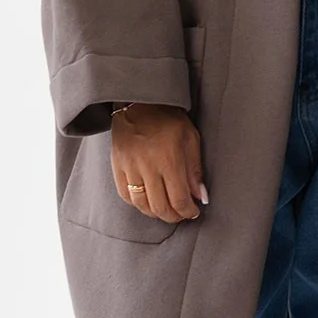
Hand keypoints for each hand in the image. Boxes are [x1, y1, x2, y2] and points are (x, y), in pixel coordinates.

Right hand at [109, 103, 207, 222]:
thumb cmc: (168, 118)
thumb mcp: (190, 138)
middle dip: (174, 216)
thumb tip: (200, 197)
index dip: (188, 212)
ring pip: (141, 205)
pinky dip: (137, 204)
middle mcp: (147, 167)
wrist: (140, 101)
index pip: (178, 199)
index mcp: (168, 160)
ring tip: (166, 210)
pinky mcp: (117, 166)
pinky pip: (124, 195)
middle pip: (160, 207)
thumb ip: (195, 170)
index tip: (193, 211)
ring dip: (155, 213)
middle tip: (181, 214)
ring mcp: (129, 167)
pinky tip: (147, 202)